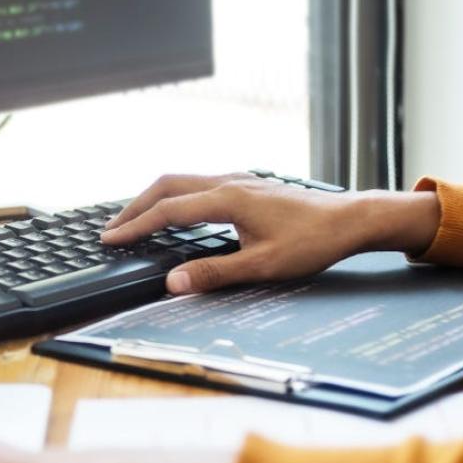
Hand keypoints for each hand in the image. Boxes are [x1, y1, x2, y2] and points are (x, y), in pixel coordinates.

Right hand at [102, 173, 440, 292]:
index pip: (168, 210)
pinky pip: (199, 184)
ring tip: (136, 220)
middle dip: (136, 206)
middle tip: (113, 229)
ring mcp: (239, 180)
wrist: (351, 219)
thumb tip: (172, 282)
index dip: (136, 226)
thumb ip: (213, 273)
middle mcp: (229, 182)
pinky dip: (176, 196)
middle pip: (167, 184)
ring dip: (155, 198)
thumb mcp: (262, 266)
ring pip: (183, 180)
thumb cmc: (312, 241)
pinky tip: (177, 213)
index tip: (112, 240)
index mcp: (227, 199)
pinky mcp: (248, 185)